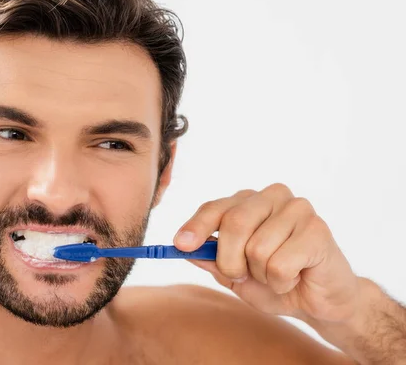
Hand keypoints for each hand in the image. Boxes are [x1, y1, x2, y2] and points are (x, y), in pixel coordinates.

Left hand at [174, 183, 359, 323]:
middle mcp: (273, 196)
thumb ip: (211, 259)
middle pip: (234, 224)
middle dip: (230, 261)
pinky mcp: (318, 229)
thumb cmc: (275, 281)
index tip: (180, 244)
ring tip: (278, 275)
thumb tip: (183, 247)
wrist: (319, 302)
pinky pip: (280, 264)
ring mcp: (298, 209)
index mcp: (249, 202)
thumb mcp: (234, 274)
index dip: (196, 226)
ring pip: (257, 248)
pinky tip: (296, 277)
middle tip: (243, 276)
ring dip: (262, 275)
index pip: (215, 208)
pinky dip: (281, 282)